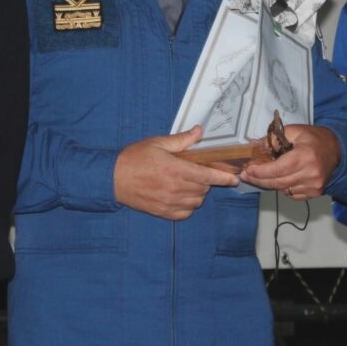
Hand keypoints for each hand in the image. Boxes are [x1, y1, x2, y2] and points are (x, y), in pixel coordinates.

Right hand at [113, 125, 238, 219]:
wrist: (111, 179)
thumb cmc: (135, 158)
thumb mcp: (158, 143)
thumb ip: (182, 140)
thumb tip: (199, 131)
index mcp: (176, 170)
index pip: (208, 176)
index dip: (224, 178)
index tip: (235, 178)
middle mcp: (175, 188)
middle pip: (204, 189)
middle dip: (206, 181)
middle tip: (198, 172)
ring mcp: (169, 202)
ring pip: (196, 202)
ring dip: (198, 193)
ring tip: (188, 183)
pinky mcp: (162, 212)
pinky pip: (185, 214)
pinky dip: (188, 206)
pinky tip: (182, 197)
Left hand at [239, 124, 340, 199]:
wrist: (337, 150)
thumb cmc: (314, 139)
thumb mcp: (295, 131)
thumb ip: (275, 138)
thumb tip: (256, 146)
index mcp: (305, 157)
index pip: (277, 169)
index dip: (260, 172)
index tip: (248, 169)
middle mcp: (310, 174)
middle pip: (277, 183)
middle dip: (259, 180)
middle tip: (247, 175)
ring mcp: (313, 186)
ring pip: (283, 190)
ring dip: (270, 184)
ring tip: (261, 176)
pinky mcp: (315, 193)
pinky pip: (291, 194)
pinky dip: (283, 188)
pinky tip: (281, 179)